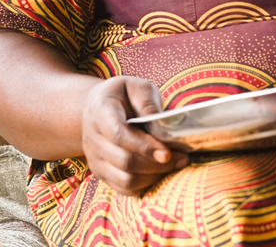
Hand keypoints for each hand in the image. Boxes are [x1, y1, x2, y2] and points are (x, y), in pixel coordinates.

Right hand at [81, 76, 188, 195]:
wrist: (95, 108)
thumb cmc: (122, 95)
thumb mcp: (135, 86)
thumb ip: (147, 102)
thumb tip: (160, 124)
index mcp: (100, 112)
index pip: (119, 135)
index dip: (144, 146)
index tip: (167, 153)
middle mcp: (92, 139)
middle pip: (124, 161)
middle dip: (156, 163)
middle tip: (183, 158)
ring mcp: (95, 160)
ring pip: (124, 179)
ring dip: (153, 176)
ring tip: (177, 164)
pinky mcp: (101, 174)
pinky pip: (124, 188)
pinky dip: (145, 184)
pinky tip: (161, 172)